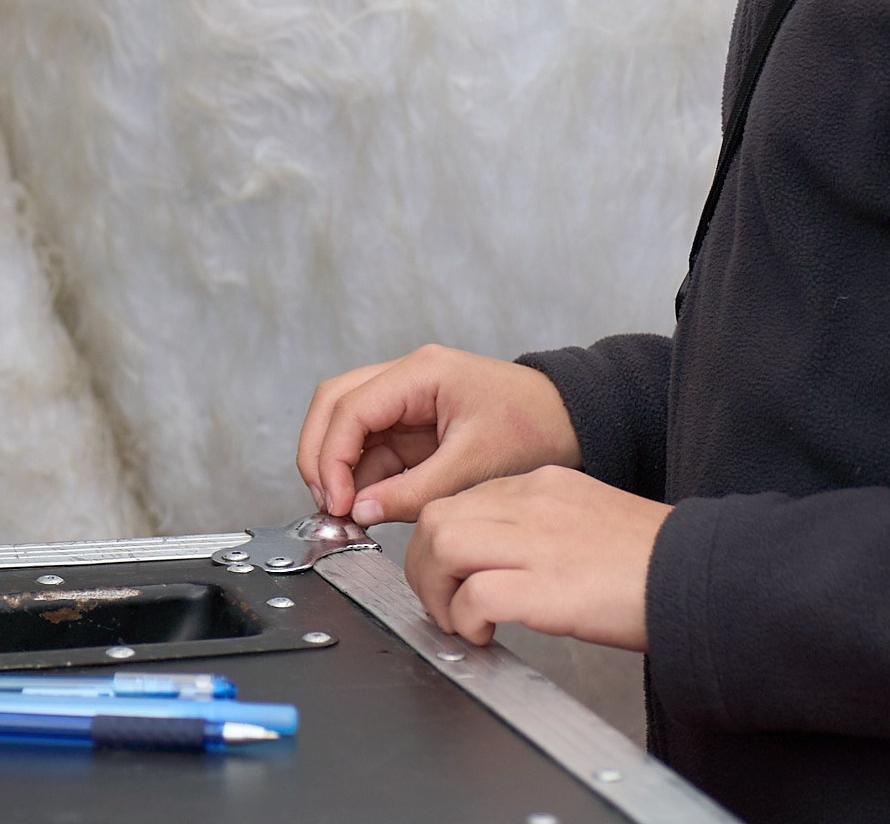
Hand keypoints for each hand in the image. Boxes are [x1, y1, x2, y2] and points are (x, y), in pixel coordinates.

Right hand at [295, 344, 580, 525]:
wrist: (570, 423)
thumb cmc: (532, 428)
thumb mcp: (472, 466)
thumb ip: (413, 491)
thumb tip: (361, 512)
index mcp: (421, 374)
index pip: (351, 406)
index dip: (332, 455)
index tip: (335, 501)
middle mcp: (406, 380)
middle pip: (335, 403)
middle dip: (320, 454)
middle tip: (326, 504)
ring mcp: (407, 403)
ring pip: (347, 426)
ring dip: (337, 469)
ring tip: (343, 516)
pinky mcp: (413, 429)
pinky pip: (371, 449)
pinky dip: (359, 479)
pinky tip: (363, 510)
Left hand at [408, 467, 666, 650]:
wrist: (699, 575)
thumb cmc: (650, 560)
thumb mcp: (589, 520)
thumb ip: (543, 526)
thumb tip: (501, 561)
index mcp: (544, 485)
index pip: (461, 498)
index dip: (440, 541)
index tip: (446, 574)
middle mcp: (534, 503)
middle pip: (436, 516)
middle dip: (422, 566)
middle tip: (440, 602)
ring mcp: (539, 543)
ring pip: (442, 544)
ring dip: (436, 591)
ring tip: (458, 622)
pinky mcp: (547, 588)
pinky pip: (475, 595)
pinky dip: (465, 619)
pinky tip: (483, 637)